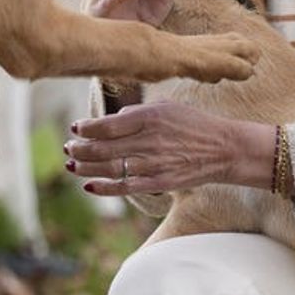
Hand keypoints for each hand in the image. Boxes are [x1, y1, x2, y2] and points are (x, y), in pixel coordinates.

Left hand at [64, 100, 276, 195]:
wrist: (224, 149)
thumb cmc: (193, 124)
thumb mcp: (167, 107)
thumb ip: (137, 113)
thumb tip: (110, 121)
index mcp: (150, 117)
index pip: (108, 125)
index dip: (86, 128)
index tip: (76, 128)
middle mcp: (150, 140)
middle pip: (103, 148)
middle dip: (80, 149)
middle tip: (69, 148)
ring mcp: (154, 163)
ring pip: (110, 168)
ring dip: (85, 168)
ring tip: (72, 166)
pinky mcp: (159, 182)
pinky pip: (125, 187)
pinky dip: (104, 188)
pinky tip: (89, 185)